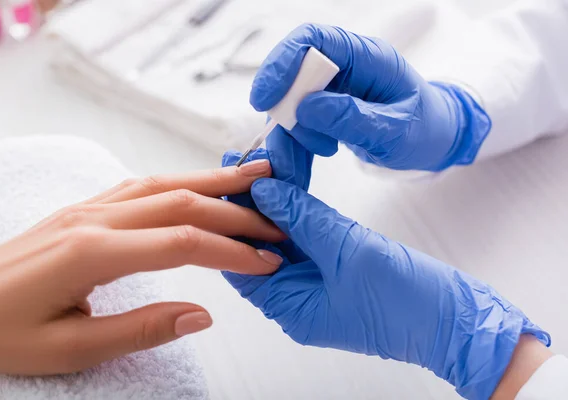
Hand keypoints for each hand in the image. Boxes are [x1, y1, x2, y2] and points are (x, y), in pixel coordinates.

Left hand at [0, 160, 283, 375]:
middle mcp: (93, 218)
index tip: (267, 262)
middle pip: (182, 202)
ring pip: (163, 183)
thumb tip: (203, 314)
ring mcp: (86, 207)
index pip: (183, 244)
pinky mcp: (81, 209)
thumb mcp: (70, 349)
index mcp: (92, 253)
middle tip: (277, 220)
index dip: (232, 252)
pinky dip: (178, 181)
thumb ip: (141, 329)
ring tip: (254, 178)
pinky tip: (197, 185)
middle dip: (236, 210)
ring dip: (212, 181)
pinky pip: (139, 185)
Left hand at [222, 153, 548, 398]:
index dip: (230, 218)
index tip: (226, 179)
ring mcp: (315, 280)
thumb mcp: (349, 252)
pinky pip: (309, 231)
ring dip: (278, 195)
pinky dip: (302, 204)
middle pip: (260, 241)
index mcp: (289, 306)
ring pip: (285, 231)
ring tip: (266, 155)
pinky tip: (292, 175)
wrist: (456, 318)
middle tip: (243, 158)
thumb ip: (304, 218)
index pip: (241, 261)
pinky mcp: (336, 265)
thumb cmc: (407, 302)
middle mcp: (295, 295)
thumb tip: (265, 190)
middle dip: (253, 199)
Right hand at [251, 24, 491, 170]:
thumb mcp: (395, 131)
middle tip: (297, 142)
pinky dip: (294, 144)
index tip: (265, 99)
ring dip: (290, 134)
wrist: (435, 139)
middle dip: (286, 110)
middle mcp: (346, 65)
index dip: (282, 62)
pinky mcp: (326, 106)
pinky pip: (296, 121)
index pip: (314, 39)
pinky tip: (305, 162)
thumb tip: (307, 108)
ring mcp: (334, 86)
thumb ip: (352, 119)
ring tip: (310, 160)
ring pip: (290, 102)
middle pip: (293, 72)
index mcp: (368, 57)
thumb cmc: (424, 130)